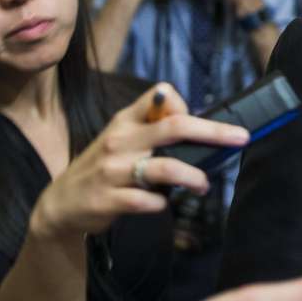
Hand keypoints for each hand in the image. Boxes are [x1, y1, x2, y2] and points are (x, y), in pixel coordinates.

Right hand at [27, 83, 246, 239]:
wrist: (61, 203)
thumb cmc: (104, 168)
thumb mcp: (123, 140)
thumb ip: (154, 131)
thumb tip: (202, 128)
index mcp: (126, 121)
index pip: (162, 96)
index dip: (187, 106)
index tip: (206, 124)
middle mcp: (121, 141)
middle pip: (174, 127)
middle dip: (214, 132)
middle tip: (240, 138)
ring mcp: (114, 171)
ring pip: (166, 167)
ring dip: (193, 177)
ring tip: (202, 185)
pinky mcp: (109, 200)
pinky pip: (148, 201)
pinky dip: (161, 204)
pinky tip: (161, 204)